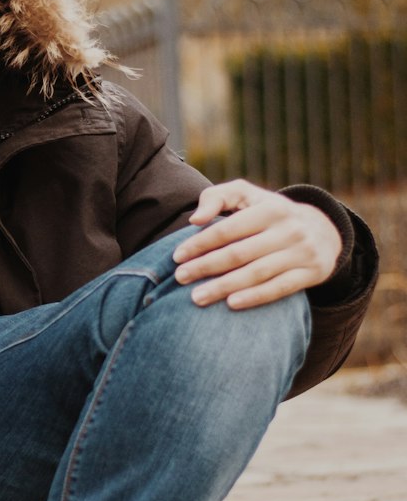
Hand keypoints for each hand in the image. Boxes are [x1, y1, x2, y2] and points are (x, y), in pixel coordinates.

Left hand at [172, 179, 342, 309]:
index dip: (200, 243)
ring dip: (224, 287)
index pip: (228, 229)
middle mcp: (289, 229)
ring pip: (257, 273)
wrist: (324, 232)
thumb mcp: (248, 196)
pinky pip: (279, 288)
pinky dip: (255, 297)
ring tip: (197, 297)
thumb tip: (195, 219)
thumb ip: (217, 197)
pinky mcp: (312, 273)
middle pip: (239, 253)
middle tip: (180, 278)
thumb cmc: (270, 213)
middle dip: (205, 267)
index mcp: (270, 208)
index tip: (177, 257)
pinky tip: (231, 304)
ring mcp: (302, 252)